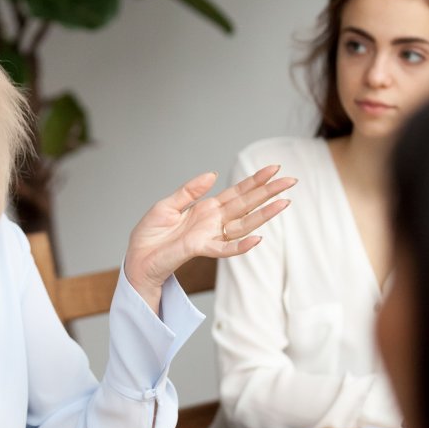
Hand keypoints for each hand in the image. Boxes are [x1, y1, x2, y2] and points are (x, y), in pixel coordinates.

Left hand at [124, 165, 294, 306]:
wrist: (137, 259)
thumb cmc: (150, 235)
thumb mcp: (167, 205)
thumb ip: (189, 191)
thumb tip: (212, 174)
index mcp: (206, 209)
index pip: (236, 192)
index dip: (255, 181)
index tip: (273, 168)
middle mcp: (213, 222)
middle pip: (246, 205)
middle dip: (268, 192)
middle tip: (291, 180)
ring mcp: (209, 236)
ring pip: (243, 224)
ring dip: (264, 215)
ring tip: (284, 203)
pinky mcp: (200, 249)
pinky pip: (225, 249)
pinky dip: (241, 245)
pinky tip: (258, 238)